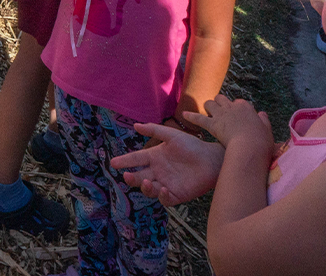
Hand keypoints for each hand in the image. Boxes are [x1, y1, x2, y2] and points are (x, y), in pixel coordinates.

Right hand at [109, 121, 224, 205]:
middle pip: (139, 177)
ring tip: (146, 182)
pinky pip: (165, 199)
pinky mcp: (177, 194)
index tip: (113, 163)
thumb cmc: (192, 145)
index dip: (125, 161)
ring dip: (145, 187)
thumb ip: (154, 130)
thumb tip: (135, 126)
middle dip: (131, 178)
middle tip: (127, 175)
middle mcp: (158, 171)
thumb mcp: (172, 135)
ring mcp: (166, 183)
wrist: (212, 159)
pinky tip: (163, 189)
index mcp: (155, 157)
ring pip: (149, 189)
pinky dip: (162, 196)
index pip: (136, 159)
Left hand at [182, 94, 273, 153]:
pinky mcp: (213, 125)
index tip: (237, 118)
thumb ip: (263, 120)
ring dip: (208, 107)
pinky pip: (199, 118)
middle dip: (220, 104)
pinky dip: (191, 116)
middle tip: (220, 112)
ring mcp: (221, 115)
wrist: (250, 148)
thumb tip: (261, 114)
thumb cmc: (261, 142)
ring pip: (210, 103)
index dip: (236, 110)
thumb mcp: (266, 129)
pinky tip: (184, 115)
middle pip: (222, 99)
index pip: (238, 103)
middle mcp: (232, 107)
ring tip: (208, 113)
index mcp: (246, 107)